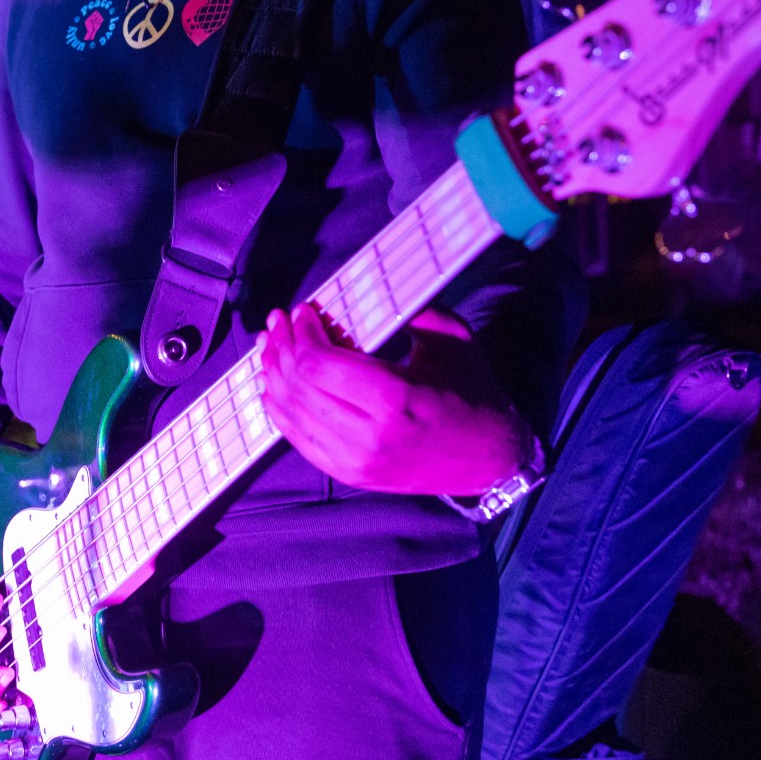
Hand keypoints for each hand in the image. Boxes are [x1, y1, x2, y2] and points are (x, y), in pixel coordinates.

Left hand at [258, 303, 533, 496]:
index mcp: (396, 400)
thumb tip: (362, 283)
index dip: (302, 333)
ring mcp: (357, 463)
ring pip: (291, 416)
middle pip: (300, 387)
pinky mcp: (351, 476)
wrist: (490, 459)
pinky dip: (280, 410)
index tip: (302, 310)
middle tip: (280, 322)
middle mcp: (370, 438)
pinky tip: (275, 384)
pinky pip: (299, 440)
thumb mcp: (451, 338)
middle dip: (282, 347)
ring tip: (271, 346)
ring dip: (273, 376)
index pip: (320, 365)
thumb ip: (408, 307)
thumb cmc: (473, 391)